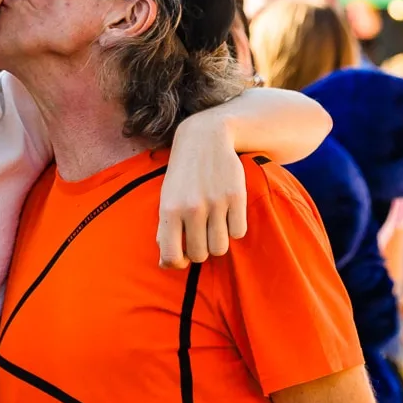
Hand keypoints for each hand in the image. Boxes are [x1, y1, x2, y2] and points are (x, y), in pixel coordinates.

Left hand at [159, 116, 246, 267]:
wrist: (205, 138)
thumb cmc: (183, 174)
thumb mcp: (166, 198)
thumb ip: (164, 229)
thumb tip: (164, 265)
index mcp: (169, 210)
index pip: (171, 257)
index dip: (177, 263)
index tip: (182, 256)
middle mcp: (192, 208)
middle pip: (200, 255)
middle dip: (200, 250)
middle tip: (200, 235)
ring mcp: (215, 203)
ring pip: (220, 248)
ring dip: (217, 242)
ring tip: (213, 227)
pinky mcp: (236, 197)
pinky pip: (238, 233)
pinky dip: (234, 229)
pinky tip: (227, 215)